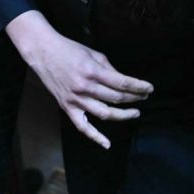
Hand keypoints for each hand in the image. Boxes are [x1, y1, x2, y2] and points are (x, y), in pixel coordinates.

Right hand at [7, 11, 152, 148]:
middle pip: (116, 98)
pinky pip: (82, 126)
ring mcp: (75, 99)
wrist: (44, 52)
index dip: (138, 86)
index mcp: (93, 71)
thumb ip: (109, 69)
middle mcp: (85, 87)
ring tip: (135, 112)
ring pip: (104, 113)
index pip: (122, 82)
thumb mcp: (93, 53)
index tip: (149, 88)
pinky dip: (95, 137)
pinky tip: (107, 144)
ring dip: (123, 115)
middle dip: (134, 98)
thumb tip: (123, 82)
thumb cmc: (69, 50)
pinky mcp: (67, 107)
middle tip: (144, 97)